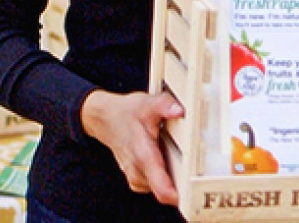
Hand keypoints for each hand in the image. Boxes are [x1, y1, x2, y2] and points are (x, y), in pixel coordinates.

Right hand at [80, 89, 184, 204]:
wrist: (105, 119)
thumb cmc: (126, 113)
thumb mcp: (146, 104)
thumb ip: (164, 106)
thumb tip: (179, 110)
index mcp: (143, 155)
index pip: (161, 188)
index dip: (178, 195)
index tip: (193, 192)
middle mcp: (139, 171)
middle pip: (166, 191)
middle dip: (182, 182)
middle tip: (193, 164)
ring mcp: (137, 178)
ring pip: (162, 188)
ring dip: (173, 177)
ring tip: (175, 154)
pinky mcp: (138, 180)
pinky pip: (157, 185)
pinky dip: (165, 176)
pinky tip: (165, 159)